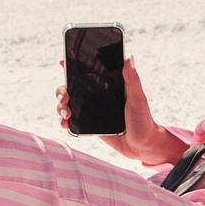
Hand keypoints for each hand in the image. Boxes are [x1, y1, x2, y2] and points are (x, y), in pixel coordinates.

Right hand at [54, 60, 182, 165]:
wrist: (142, 146)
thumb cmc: (144, 121)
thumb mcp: (138, 99)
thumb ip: (133, 80)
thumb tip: (129, 58)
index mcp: (109, 86)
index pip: (89, 72)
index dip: (74, 66)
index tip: (62, 62)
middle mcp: (98, 96)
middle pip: (72, 88)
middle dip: (62, 91)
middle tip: (64, 97)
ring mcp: (92, 110)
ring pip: (69, 103)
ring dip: (61, 106)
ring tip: (66, 113)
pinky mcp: (89, 125)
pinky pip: (72, 120)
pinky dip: (64, 121)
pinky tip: (65, 123)